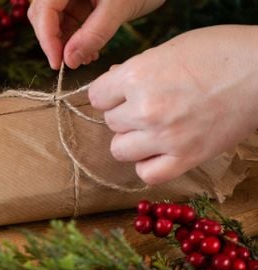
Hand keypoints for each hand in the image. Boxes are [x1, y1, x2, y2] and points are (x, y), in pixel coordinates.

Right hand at [28, 0, 164, 68]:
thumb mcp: (117, 9)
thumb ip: (93, 35)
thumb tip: (69, 61)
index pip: (44, 10)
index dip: (47, 38)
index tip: (57, 64)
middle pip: (43, 16)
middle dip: (55, 42)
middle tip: (69, 64)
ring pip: (54, 22)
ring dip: (66, 44)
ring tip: (86, 58)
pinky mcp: (78, 2)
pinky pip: (69, 24)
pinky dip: (76, 40)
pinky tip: (90, 51)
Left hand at [89, 25, 257, 184]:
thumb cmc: (217, 52)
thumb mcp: (167, 50)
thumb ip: (134, 69)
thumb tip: (111, 80)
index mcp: (136, 76)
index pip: (96, 97)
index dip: (108, 95)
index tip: (120, 95)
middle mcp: (145, 109)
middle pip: (110, 123)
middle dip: (123, 115)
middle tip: (146, 108)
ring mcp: (165, 137)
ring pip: (119, 150)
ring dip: (131, 141)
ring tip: (150, 131)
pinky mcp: (186, 158)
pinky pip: (147, 174)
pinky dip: (148, 165)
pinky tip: (158, 152)